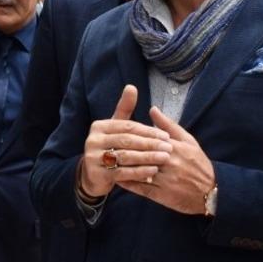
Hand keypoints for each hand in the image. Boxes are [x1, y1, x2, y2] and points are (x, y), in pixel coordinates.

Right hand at [77, 85, 171, 199]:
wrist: (93, 175)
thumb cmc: (110, 147)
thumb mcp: (115, 127)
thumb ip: (124, 108)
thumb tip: (131, 86)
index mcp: (99, 126)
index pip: (128, 127)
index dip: (148, 131)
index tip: (166, 136)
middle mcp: (93, 140)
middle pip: (127, 140)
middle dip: (150, 144)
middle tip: (169, 148)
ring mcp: (94, 157)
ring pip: (126, 156)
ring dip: (147, 158)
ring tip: (164, 158)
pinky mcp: (97, 174)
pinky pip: (122, 172)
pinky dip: (139, 172)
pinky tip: (153, 171)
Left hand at [115, 106, 214, 214]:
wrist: (212, 192)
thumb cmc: (198, 163)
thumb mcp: (188, 141)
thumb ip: (168, 125)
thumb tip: (152, 109)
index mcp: (174, 148)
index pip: (148, 140)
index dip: (131, 137)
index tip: (117, 132)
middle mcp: (169, 163)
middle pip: (141, 155)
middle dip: (124, 151)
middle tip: (108, 146)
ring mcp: (165, 180)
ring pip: (139, 172)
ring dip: (123, 167)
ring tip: (108, 162)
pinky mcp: (162, 196)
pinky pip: (141, 188)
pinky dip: (129, 183)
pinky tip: (117, 179)